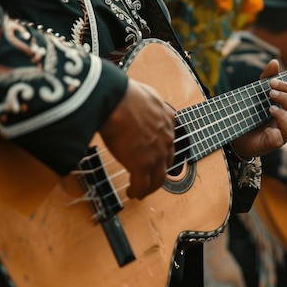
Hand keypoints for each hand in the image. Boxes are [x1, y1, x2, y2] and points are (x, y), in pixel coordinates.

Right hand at [99, 78, 175, 199]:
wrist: (116, 101)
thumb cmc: (124, 93)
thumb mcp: (147, 94)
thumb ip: (150, 102)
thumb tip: (141, 100)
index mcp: (167, 121)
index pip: (170, 142)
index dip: (163, 152)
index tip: (157, 157)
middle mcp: (166, 139)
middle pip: (167, 162)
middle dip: (159, 172)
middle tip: (151, 178)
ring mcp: (156, 154)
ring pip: (158, 178)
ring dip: (150, 187)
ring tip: (141, 191)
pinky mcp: (142, 165)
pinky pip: (142, 185)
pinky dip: (137, 191)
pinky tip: (132, 193)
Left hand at [231, 59, 286, 157]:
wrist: (236, 135)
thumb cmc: (250, 115)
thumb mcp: (257, 95)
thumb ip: (266, 80)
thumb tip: (274, 61)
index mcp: (286, 109)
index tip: (272, 82)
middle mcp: (286, 122)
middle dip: (286, 99)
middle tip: (270, 93)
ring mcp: (280, 135)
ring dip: (282, 115)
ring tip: (269, 108)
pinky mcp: (271, 145)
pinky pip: (278, 140)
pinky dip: (273, 133)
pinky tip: (266, 129)